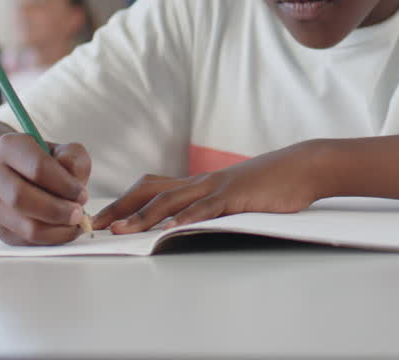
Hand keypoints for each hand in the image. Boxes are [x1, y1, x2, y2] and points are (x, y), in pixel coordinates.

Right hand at [0, 134, 90, 245]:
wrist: (16, 175)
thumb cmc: (45, 163)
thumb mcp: (65, 151)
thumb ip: (74, 159)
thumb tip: (73, 180)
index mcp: (9, 146)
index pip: (37, 167)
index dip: (64, 184)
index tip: (82, 194)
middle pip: (21, 198)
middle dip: (57, 210)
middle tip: (78, 213)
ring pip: (24, 225)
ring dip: (56, 229)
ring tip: (74, 223)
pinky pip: (26, 241)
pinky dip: (50, 239)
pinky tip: (63, 230)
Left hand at [93, 142, 325, 233]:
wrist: (302, 168)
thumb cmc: (270, 185)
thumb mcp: (233, 196)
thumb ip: (209, 205)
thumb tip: (185, 223)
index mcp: (198, 183)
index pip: (150, 189)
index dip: (124, 203)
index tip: (101, 219)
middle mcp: (200, 182)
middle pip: (150, 191)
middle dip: (121, 209)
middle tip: (96, 226)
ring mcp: (217, 187)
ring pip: (172, 200)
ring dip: (144, 217)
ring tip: (122, 232)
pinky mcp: (236, 195)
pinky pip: (206, 207)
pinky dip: (187, 217)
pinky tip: (171, 228)